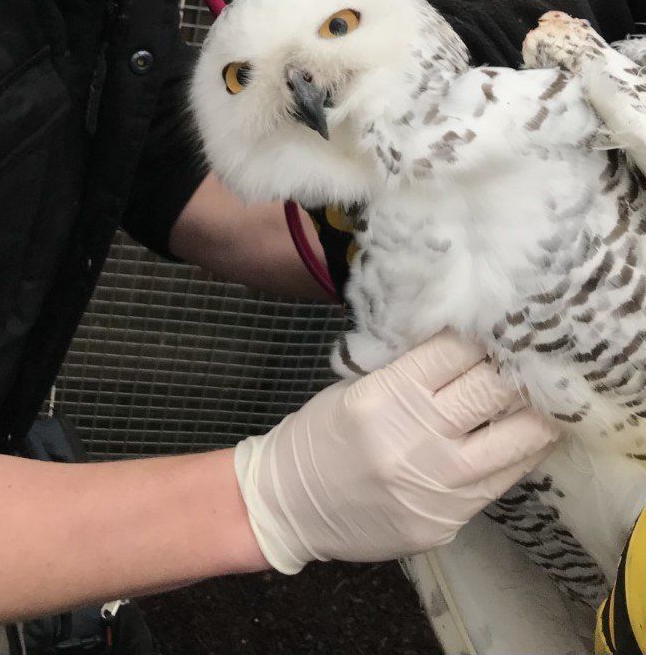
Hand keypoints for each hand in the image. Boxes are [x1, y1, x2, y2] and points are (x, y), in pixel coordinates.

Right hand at [234, 330, 558, 572]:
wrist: (291, 507)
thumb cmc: (321, 436)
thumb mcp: (357, 387)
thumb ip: (410, 371)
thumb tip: (467, 344)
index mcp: (386, 396)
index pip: (455, 352)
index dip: (486, 333)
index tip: (505, 320)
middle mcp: (415, 441)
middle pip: (491, 392)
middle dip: (520, 367)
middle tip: (539, 350)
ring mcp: (436, 488)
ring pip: (514, 444)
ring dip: (537, 414)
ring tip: (551, 393)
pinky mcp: (447, 523)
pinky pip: (499, 484)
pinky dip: (517, 455)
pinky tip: (527, 437)